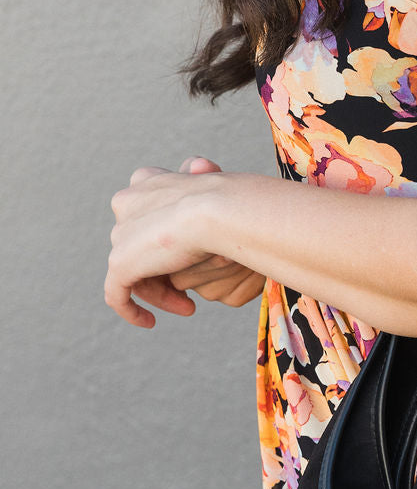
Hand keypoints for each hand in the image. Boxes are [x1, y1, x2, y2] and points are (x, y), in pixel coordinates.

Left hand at [105, 157, 262, 327]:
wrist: (217, 211)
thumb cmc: (229, 199)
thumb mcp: (214, 181)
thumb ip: (201, 177)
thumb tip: (199, 166)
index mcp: (145, 183)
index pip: (150, 217)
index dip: (170, 242)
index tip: (194, 257)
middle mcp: (126, 205)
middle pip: (142, 249)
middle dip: (166, 275)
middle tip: (191, 297)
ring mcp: (121, 235)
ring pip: (135, 272)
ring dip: (160, 295)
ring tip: (188, 308)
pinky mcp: (120, 263)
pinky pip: (116, 294)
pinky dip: (130, 310)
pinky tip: (148, 322)